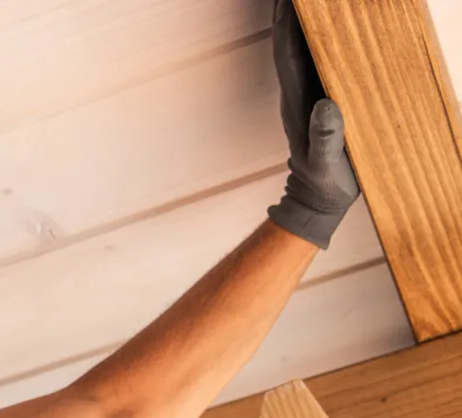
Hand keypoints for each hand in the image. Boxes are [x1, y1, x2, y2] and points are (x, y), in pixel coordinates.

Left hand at [266, 0, 359, 248]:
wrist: (317, 201)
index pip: (289, 55)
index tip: (288, 0)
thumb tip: (324, 105)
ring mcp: (306, 95)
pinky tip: (325, 24)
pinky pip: (315, 61)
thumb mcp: (326, 162)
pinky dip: (317, 39)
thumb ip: (325, 136)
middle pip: (290, 44)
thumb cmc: (323, 182)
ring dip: (300, 22)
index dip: (288, 26)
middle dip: (289, 14)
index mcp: (296, 102)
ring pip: (300, 49)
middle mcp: (297, 93)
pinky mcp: (318, 99)